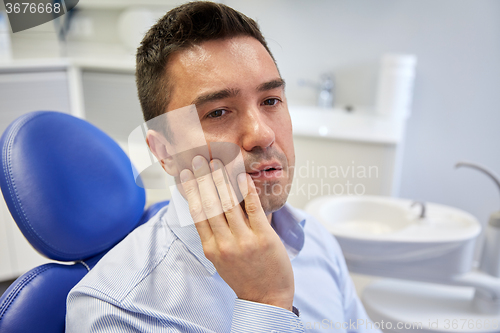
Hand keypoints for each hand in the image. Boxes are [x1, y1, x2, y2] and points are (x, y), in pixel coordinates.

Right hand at [179, 156, 293, 310]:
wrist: (267, 298)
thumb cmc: (244, 276)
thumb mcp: (220, 260)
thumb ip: (213, 236)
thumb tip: (205, 210)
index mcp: (210, 248)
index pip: (197, 213)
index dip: (190, 190)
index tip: (184, 174)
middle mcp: (224, 244)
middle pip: (210, 204)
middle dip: (202, 178)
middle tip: (198, 159)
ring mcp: (244, 241)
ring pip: (229, 204)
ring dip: (222, 179)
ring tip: (217, 162)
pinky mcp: (263, 238)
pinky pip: (253, 209)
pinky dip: (247, 191)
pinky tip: (243, 176)